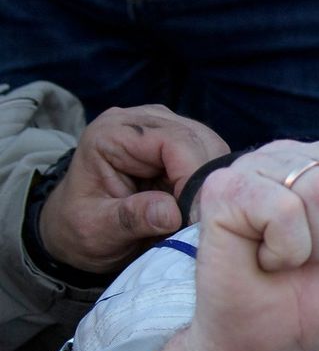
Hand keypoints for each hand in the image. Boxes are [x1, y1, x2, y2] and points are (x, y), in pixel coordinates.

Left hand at [39, 105, 229, 272]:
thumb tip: (172, 213)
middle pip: (199, 139)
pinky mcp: (179, 141)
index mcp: (112, 133)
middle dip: (205, 182)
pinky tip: (195, 205)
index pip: (173, 141)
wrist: (73, 229)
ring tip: (194, 216)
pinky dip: (209, 183)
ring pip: (212, 146)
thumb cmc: (79, 228)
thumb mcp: (96, 230)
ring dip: (209, 183)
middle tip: (199, 221)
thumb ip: (130, 218)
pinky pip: (211, 156)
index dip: (192, 177)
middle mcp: (141, 120)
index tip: (195, 217)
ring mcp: (164, 127)